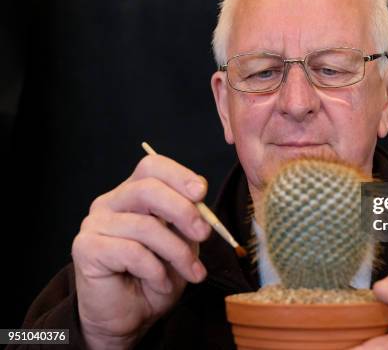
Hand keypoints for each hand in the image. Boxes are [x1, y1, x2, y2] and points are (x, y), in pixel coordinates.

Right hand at [71, 154, 211, 349]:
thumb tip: (201, 200)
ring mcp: (95, 224)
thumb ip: (188, 218)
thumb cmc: (156, 275)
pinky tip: (161, 283)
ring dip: (177, 251)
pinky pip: (131, 252)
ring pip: (145, 225)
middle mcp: (111, 202)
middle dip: (183, 210)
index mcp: (133, 193)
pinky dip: (156, 270)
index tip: (201, 193)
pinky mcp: (86, 248)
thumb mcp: (182, 242)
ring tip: (192, 272)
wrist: (129, 317)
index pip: (152, 166)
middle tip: (204, 234)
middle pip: (148, 188)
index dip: (179, 175)